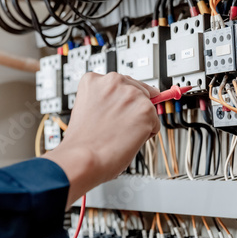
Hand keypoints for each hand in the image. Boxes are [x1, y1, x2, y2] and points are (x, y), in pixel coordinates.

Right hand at [43, 72, 159, 205]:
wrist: (82, 158)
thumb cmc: (81, 141)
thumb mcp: (85, 107)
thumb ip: (103, 99)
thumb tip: (124, 103)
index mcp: (95, 79)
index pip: (119, 83)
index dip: (118, 101)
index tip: (115, 111)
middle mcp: (114, 81)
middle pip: (137, 91)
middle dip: (131, 109)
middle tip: (118, 126)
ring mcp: (131, 94)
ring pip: (147, 107)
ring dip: (138, 121)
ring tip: (120, 134)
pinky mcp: (145, 110)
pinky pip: (155, 123)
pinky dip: (146, 134)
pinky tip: (128, 139)